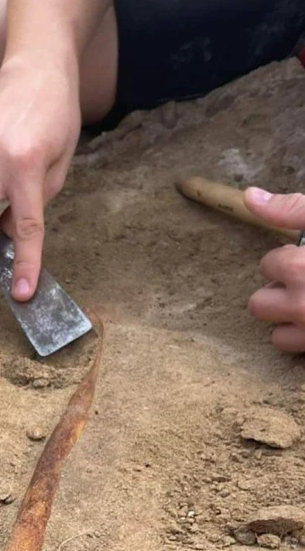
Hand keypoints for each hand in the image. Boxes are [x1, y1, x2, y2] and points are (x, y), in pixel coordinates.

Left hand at [244, 188, 304, 352]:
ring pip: (276, 336)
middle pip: (258, 305)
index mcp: (301, 268)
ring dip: (289, 322)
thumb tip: (250, 197)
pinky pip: (297, 353)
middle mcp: (303, 304)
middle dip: (279, 294)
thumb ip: (291, 209)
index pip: (268, 266)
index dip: (286, 260)